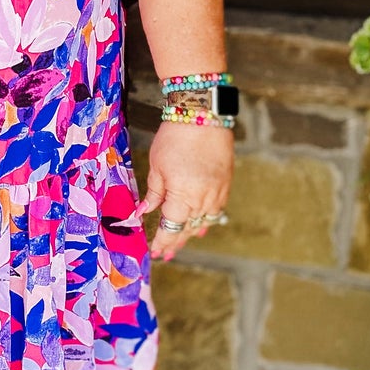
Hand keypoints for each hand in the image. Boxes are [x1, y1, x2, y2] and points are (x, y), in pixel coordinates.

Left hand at [139, 119, 233, 260]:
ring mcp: (217, 193)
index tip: (155, 251)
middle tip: (165, 253)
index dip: (162, 241)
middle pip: (188, 229)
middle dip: (175, 242)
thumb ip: (154, 193)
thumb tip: (143, 212)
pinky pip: (216, 211)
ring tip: (180, 243)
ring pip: (203, 222)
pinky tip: (201, 225)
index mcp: (183, 197)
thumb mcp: (156, 166)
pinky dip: (207, 220)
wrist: (204, 115)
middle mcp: (203, 200)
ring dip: (191, 233)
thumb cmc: (175, 137)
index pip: (171, 228)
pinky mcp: (225, 184)